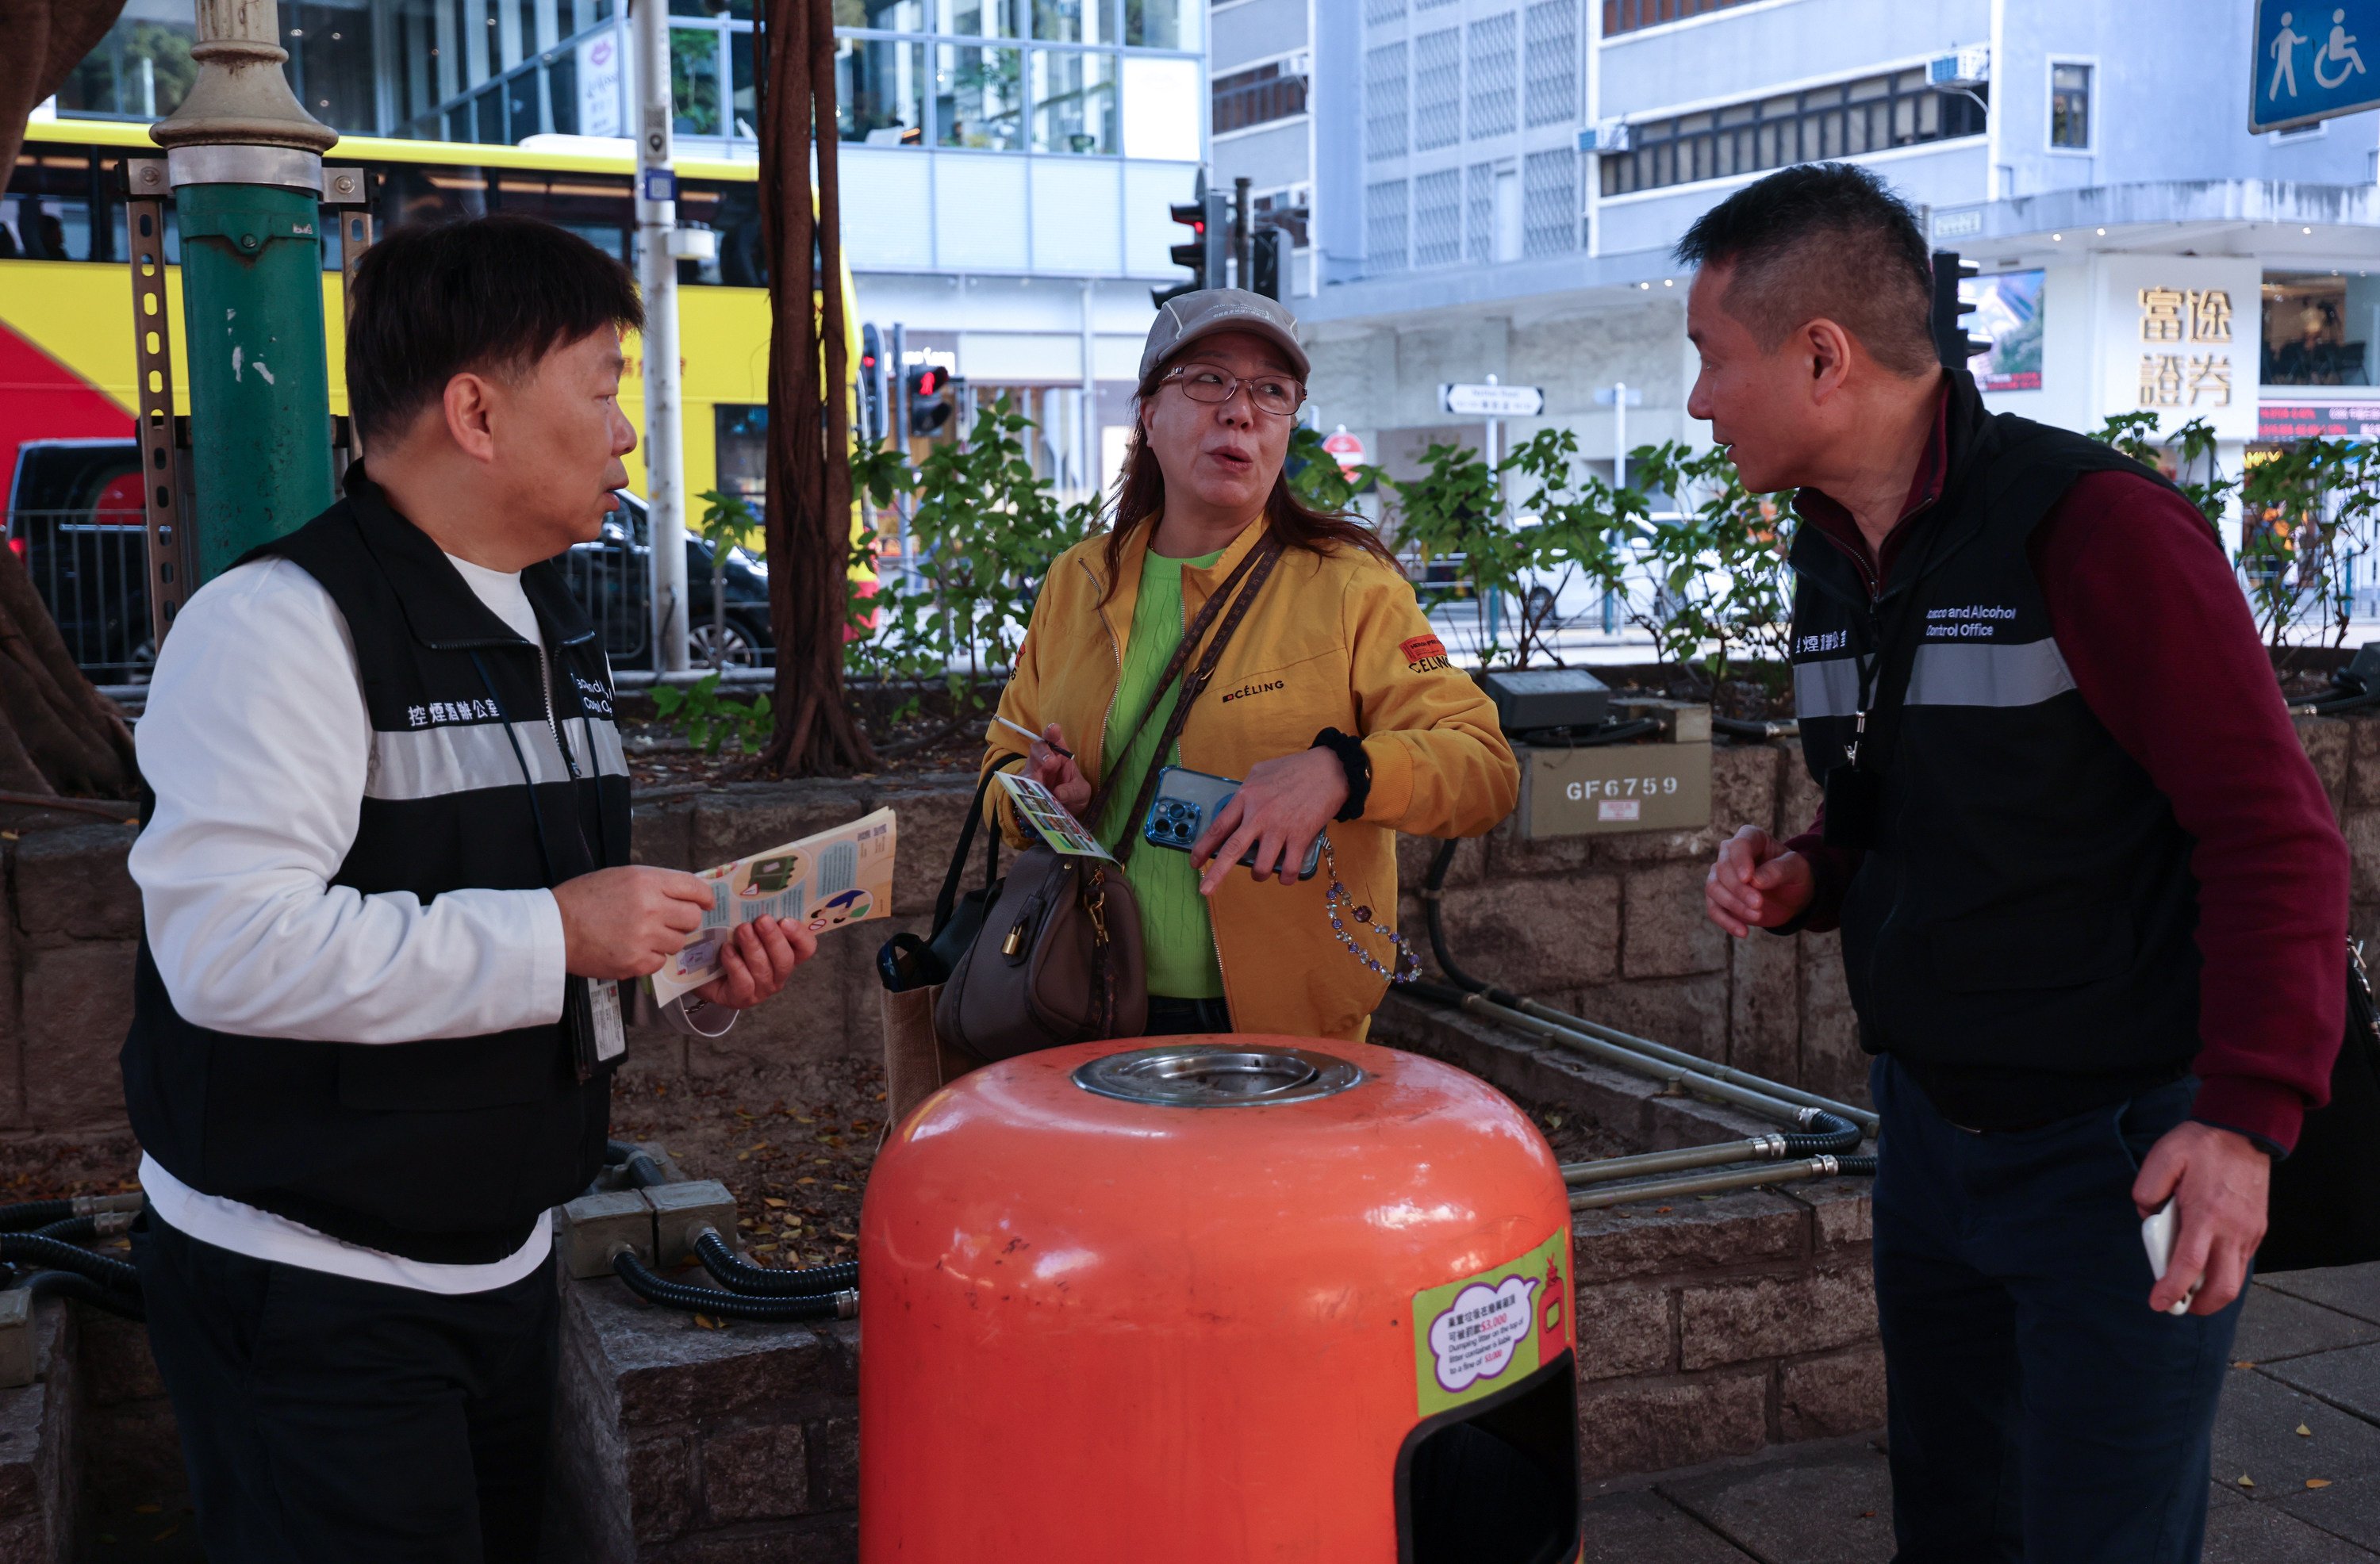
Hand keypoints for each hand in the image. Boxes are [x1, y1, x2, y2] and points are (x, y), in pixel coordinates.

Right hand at [554, 865, 714, 978]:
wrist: (553, 928)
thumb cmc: (583, 899)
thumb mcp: (620, 877)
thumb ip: (653, 884)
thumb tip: (683, 894)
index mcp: (647, 882)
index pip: (694, 888)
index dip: (704, 897)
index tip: (705, 903)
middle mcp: (651, 908)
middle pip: (692, 918)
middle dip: (684, 921)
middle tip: (668, 922)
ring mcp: (645, 937)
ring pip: (678, 942)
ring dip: (666, 941)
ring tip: (642, 935)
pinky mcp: (636, 962)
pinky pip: (660, 962)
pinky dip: (650, 958)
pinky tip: (632, 949)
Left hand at [693, 915, 816, 1009]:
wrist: (703, 970)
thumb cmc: (729, 944)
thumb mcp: (747, 928)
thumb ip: (757, 917)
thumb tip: (759, 892)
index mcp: (786, 954)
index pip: (807, 947)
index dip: (800, 935)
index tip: (785, 920)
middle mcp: (778, 974)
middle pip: (786, 960)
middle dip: (774, 939)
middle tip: (761, 920)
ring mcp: (762, 989)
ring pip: (764, 970)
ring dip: (753, 947)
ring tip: (742, 930)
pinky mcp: (742, 998)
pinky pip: (744, 982)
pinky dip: (735, 964)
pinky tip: (726, 950)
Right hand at [1028, 723, 1090, 814]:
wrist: (1064, 813)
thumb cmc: (1074, 795)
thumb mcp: (1080, 792)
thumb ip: (1072, 791)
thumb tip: (1058, 794)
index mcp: (1060, 755)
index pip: (1055, 740)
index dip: (1052, 733)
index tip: (1054, 729)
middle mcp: (1044, 761)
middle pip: (1037, 749)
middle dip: (1043, 753)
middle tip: (1051, 762)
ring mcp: (1032, 774)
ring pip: (1027, 768)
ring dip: (1033, 774)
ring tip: (1039, 783)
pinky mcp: (1024, 788)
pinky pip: (1020, 787)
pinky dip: (1026, 792)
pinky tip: (1032, 797)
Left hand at [1190, 746, 1348, 893]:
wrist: (1330, 768)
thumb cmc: (1295, 768)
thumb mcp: (1260, 771)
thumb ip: (1246, 792)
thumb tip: (1235, 808)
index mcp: (1246, 797)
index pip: (1219, 827)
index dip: (1203, 847)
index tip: (1195, 862)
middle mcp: (1259, 815)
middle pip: (1231, 851)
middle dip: (1216, 874)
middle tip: (1204, 890)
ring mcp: (1280, 828)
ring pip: (1260, 867)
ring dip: (1259, 874)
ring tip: (1262, 871)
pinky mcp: (1301, 837)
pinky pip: (1288, 869)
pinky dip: (1285, 877)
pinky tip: (1285, 875)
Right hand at [1705, 826, 1816, 937]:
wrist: (1792, 896)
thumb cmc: (1794, 876)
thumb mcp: (1797, 869)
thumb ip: (1778, 870)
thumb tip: (1755, 880)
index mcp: (1751, 838)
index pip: (1738, 845)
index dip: (1740, 861)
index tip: (1748, 879)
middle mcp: (1731, 854)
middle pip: (1722, 868)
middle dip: (1738, 889)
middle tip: (1758, 904)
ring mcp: (1721, 876)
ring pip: (1714, 887)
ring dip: (1733, 904)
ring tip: (1757, 916)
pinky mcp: (1719, 898)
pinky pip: (1713, 909)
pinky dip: (1726, 921)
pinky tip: (1743, 932)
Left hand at [2132, 1120, 2268, 1315]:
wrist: (2244, 1130)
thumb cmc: (2201, 1144)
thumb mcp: (2162, 1157)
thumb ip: (2147, 1190)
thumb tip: (2148, 1217)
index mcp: (2206, 1213)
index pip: (2189, 1264)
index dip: (2172, 1289)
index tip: (2158, 1303)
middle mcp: (2232, 1229)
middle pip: (2222, 1286)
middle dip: (2200, 1305)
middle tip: (2178, 1304)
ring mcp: (2249, 1231)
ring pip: (2235, 1278)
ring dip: (2212, 1291)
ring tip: (2189, 1287)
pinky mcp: (2257, 1229)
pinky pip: (2241, 1261)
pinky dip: (2223, 1271)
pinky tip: (2206, 1263)